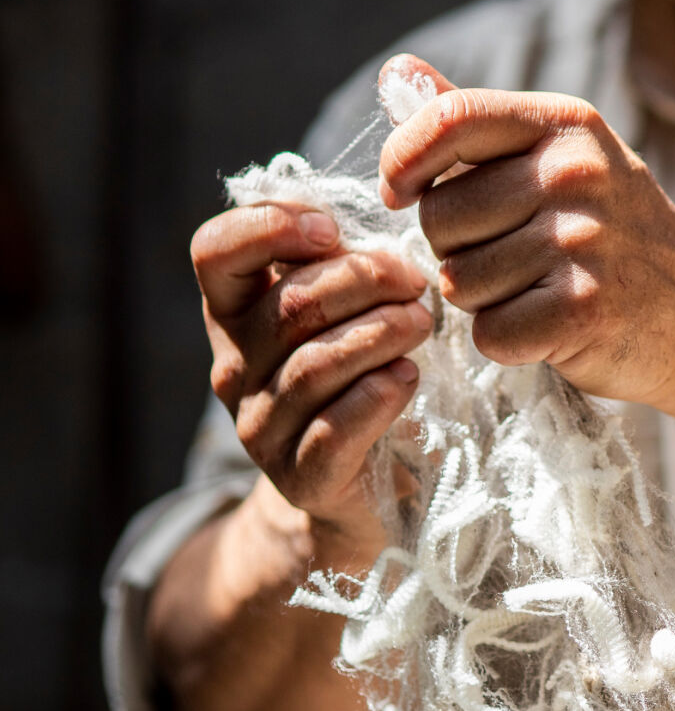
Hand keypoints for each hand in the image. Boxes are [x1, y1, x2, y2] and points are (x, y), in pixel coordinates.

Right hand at [191, 200, 432, 537]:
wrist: (362, 488)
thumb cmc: (358, 376)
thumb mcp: (339, 311)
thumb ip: (335, 264)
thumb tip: (355, 222)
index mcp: (234, 313)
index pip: (215, 251)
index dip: (270, 226)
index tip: (333, 229)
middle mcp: (233, 367)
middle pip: (291, 307)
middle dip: (365, 281)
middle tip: (415, 281)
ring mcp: (260, 427)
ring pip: (316, 366)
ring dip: (382, 334)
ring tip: (421, 323)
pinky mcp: (300, 478)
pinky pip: (335, 428)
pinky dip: (380, 394)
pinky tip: (408, 377)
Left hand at [378, 54, 674, 407]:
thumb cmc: (616, 235)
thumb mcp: (562, 160)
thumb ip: (475, 124)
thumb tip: (396, 72)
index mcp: (566, 125)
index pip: (448, 119)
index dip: (403, 159)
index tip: (400, 192)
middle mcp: (576, 174)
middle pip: (439, 216)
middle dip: (458, 249)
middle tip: (517, 258)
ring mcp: (583, 241)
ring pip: (457, 282)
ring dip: (485, 301)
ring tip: (541, 291)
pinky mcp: (584, 310)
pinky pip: (489, 333)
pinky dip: (509, 344)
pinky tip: (551, 330)